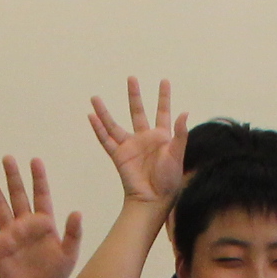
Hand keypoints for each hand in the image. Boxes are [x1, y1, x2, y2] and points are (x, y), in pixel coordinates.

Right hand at [0, 157, 84, 277]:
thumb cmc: (53, 275)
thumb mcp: (69, 254)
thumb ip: (73, 234)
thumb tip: (77, 212)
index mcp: (44, 223)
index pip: (41, 195)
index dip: (38, 178)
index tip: (35, 160)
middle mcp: (25, 224)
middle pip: (18, 195)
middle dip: (13, 177)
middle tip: (7, 158)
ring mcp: (10, 233)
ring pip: (0, 206)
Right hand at [85, 77, 187, 206]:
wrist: (154, 199)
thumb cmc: (169, 180)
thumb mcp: (177, 154)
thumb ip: (180, 134)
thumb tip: (185, 112)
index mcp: (161, 136)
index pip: (162, 111)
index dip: (163, 97)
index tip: (164, 81)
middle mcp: (144, 138)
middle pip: (137, 111)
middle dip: (134, 95)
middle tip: (131, 79)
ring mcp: (130, 146)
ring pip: (114, 125)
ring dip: (105, 112)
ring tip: (95, 98)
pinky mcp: (119, 156)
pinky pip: (106, 140)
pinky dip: (98, 129)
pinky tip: (91, 116)